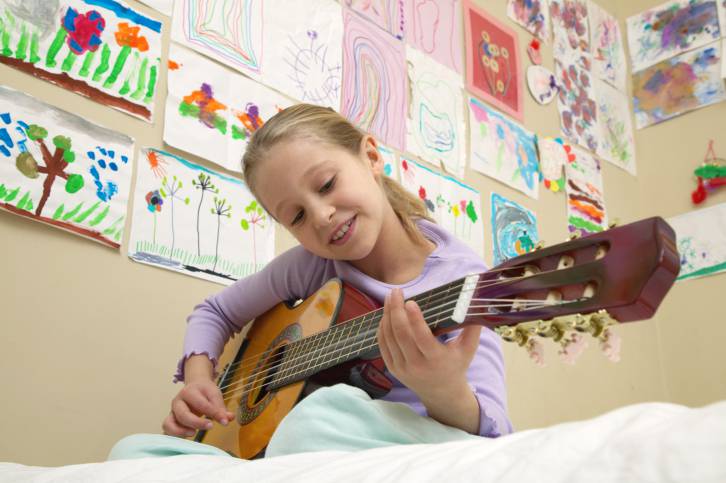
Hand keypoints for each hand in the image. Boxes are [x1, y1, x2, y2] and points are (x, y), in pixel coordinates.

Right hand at [162, 377, 234, 437]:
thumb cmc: (205, 392)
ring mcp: (172, 412)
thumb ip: (221, 408)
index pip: (201, 404)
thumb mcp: (214, 395)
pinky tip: (187, 437)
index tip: (225, 421)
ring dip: (181, 431)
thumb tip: (229, 418)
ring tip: (194, 433)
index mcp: (189, 392)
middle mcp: (177, 402)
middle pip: (183, 414)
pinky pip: (167, 430)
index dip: (213, 413)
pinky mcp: (170, 420)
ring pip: (169, 423)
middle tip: (211, 426)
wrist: (195, 386)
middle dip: (197, 423)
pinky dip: (175, 435)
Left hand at [376, 288, 481, 402]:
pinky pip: (383, 344)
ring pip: (389, 337)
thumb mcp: (468, 349)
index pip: (422, 338)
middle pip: (401, 334)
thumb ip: (473, 327)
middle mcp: (417, 366)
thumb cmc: (456, 365)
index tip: (410, 301)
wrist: (441, 393)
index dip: (415, 319)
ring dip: (387, 315)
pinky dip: (382, 328)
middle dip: (395, 310)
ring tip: (390, 298)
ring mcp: (402, 368)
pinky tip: (386, 314)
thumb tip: (474, 302)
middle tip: (396, 292)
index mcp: (436, 360)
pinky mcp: (392, 368)